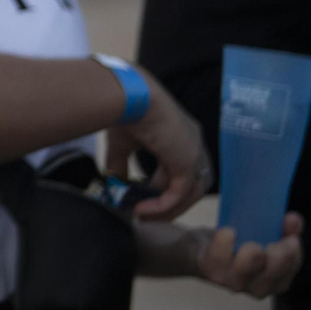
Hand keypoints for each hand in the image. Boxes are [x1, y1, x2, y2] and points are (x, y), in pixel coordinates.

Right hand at [105, 71, 209, 220]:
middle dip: (170, 204)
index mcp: (181, 136)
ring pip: (189, 193)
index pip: (180, 170)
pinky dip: (162, 205)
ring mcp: (194, 153)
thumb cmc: (124, 111)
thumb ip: (122, 165)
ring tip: (143, 216)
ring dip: (167, 209)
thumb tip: (115, 186)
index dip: (164, 189)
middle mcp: (193, 144)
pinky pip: (178, 192)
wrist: (130, 95)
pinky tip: (141, 209)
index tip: (143, 201)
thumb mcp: (122, 144)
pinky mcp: (188, 161)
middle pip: (191, 185)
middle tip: (146, 215)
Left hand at [196, 214, 303, 297]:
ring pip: (244, 273)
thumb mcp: (265, 232)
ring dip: (251, 257)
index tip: (290, 230)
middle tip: (273, 243)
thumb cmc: (240, 240)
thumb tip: (294, 220)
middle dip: (277, 258)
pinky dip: (223, 245)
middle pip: (272, 275)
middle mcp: (257, 287)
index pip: (291, 266)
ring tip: (252, 244)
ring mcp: (233, 282)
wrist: (202, 247)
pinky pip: (218, 260)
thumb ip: (284, 227)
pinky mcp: (211, 271)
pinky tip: (228, 232)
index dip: (292, 250)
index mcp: (276, 278)